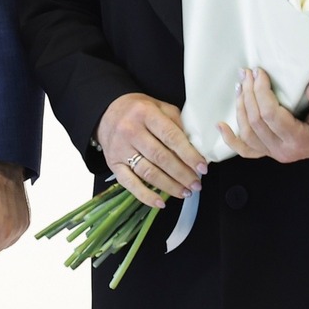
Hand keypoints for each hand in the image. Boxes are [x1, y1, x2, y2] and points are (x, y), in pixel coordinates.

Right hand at [96, 93, 205, 208]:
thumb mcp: (159, 106)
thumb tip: (195, 147)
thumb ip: (176, 122)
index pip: (171, 136)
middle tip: (196, 184)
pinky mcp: (113, 164)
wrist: (106, 113)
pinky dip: (146, 196)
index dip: (189, 154)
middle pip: (161, 157)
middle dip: (182, 174)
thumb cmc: (138, 110)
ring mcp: (120, 149)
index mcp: (145, 113)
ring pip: (148, 172)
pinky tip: (161, 203)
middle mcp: (131, 131)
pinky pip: (130, 183)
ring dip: (169, 186)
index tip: (202, 167)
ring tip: (185, 192)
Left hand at [219, 69, 308, 162]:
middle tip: (247, 73)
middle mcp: (283, 151)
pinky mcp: (270, 151)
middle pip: (255, 121)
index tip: (259, 73)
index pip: (270, 115)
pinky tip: (221, 126)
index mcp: (299, 140)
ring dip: (240, 107)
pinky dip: (231, 139)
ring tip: (240, 85)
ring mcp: (274, 153)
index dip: (260, 91)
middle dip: (248, 93)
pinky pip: (246, 150)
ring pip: (247, 133)